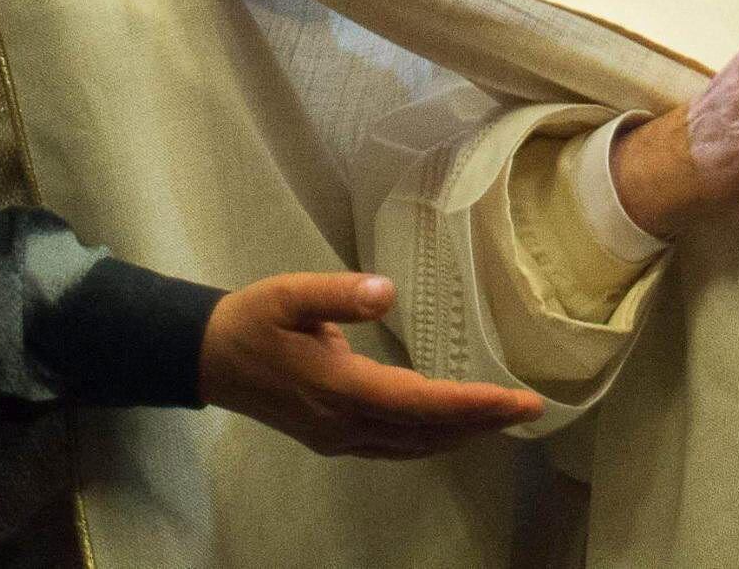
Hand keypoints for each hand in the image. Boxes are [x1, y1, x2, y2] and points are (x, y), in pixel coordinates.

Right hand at [198, 272, 543, 455]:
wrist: (208, 358)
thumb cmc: (252, 320)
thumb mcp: (289, 294)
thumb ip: (338, 294)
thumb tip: (387, 292)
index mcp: (339, 389)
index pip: (419, 404)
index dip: (471, 405)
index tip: (517, 400)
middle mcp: (344, 424)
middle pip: (426, 433)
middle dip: (481, 422)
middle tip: (530, 408)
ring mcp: (339, 438)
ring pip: (414, 446)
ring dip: (461, 434)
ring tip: (504, 416)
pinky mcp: (334, 438)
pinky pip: (397, 447)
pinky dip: (433, 438)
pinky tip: (452, 426)